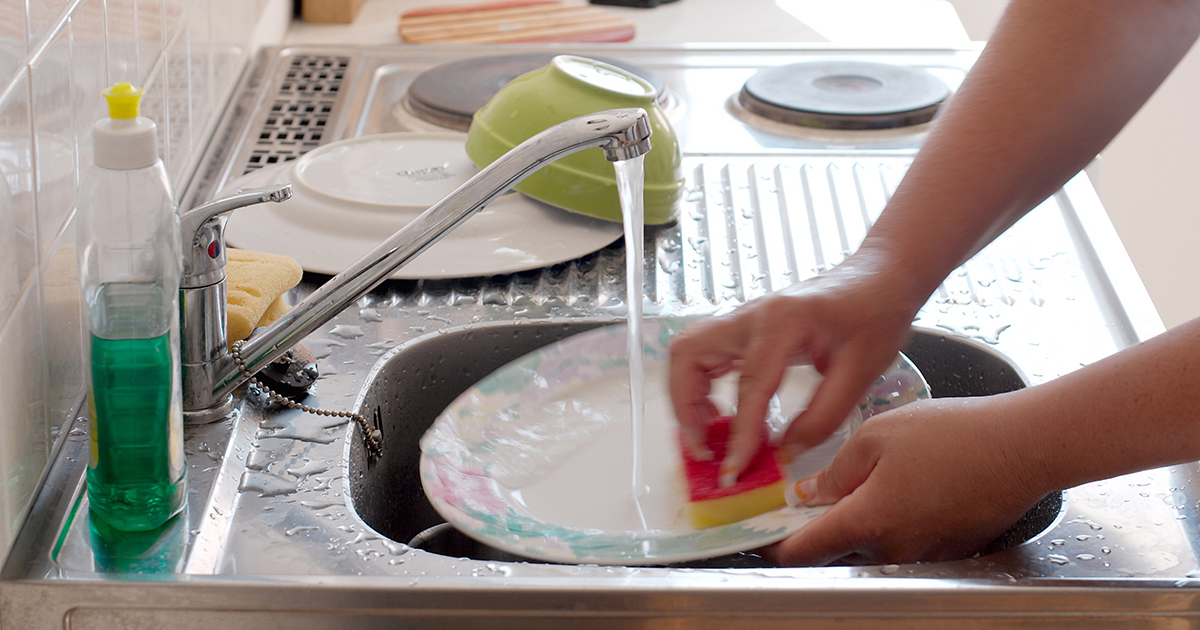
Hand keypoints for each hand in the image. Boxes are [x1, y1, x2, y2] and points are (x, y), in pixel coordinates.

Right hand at [668, 252, 923, 483]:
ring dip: (687, 395)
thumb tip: (784, 453)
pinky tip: (722, 412)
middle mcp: (752, 315)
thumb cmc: (876, 315)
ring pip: (688, 352)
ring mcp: (744, 318)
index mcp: (784, 321)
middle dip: (685, 405)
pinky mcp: (745, 328)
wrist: (879, 278)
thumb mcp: (861, 372)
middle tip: (705, 445)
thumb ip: (822, 417)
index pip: (749, 385)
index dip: (740, 433)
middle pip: (688, 354)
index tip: (734, 469)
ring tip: (709, 433)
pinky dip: (700, 386)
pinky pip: (704, 354)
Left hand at [769, 395, 1049, 564]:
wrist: (1023, 446)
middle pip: (836, 551)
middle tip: (806, 499)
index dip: (775, 544)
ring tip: (862, 483)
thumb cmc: (954, 434)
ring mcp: (924, 554)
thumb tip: (809, 493)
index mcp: (867, 521)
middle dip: (816, 529)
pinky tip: (903, 488)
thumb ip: (835, 471)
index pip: (804, 551)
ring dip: (857, 523)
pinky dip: (893, 522)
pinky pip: (906, 542)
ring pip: (871, 546)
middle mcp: (893, 549)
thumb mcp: (876, 436)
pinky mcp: (949, 549)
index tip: (761, 533)